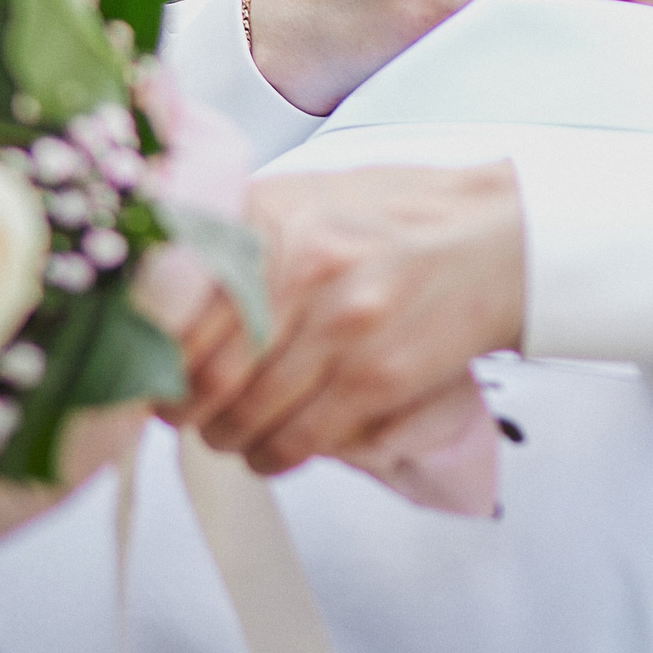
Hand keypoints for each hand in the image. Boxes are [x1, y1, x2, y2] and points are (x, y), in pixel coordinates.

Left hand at [163, 163, 526, 479]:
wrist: (501, 238)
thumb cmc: (402, 218)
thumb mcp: (309, 196)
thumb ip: (241, 232)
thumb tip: (166, 289)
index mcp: (272, 219)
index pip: (175, 308)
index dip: (152, 354)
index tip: (150, 369)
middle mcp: (301, 269)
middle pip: (201, 372)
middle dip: (182, 409)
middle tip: (183, 412)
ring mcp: (342, 327)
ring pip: (244, 416)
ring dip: (225, 438)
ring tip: (229, 431)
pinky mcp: (379, 377)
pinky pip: (298, 440)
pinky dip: (272, 456)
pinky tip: (272, 448)